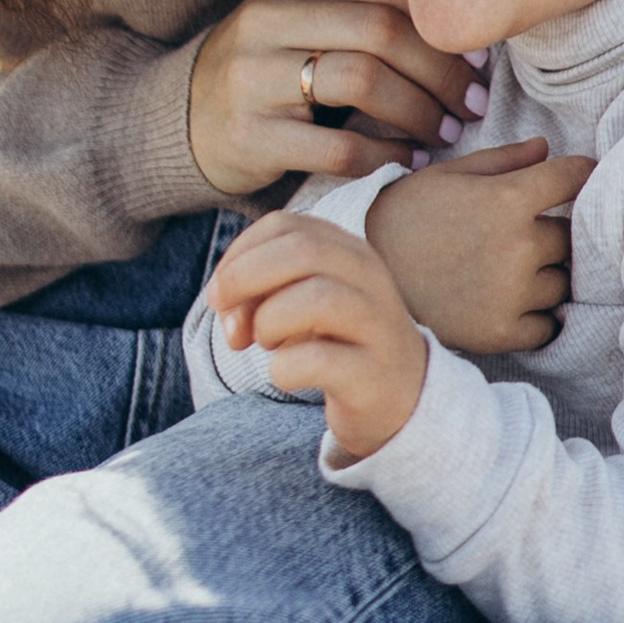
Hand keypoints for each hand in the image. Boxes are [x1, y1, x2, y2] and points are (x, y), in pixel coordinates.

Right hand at [186, 0, 485, 197]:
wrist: (181, 121)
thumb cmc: (268, 71)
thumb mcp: (302, 21)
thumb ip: (364, 12)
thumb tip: (463, 35)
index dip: (440, 24)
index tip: (477, 59)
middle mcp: (267, 19)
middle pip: (381, 32)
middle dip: (441, 72)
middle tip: (473, 105)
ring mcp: (253, 76)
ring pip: (362, 81)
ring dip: (419, 112)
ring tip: (447, 133)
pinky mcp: (249, 135)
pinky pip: (336, 146)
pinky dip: (384, 155)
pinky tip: (407, 161)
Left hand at [209, 211, 427, 461]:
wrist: (401, 397)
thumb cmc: (338, 342)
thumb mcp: (304, 300)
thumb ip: (264, 287)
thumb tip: (226, 302)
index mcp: (349, 249)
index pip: (284, 225)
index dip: (239, 256)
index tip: (222, 296)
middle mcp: (369, 276)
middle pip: (301, 250)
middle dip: (245, 281)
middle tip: (231, 325)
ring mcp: (377, 323)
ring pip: (316, 298)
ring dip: (269, 322)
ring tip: (267, 344)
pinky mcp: (372, 373)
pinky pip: (319, 360)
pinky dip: (284, 368)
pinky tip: (287, 376)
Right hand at [365, 136, 590, 354]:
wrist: (364, 276)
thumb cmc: (407, 215)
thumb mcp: (451, 175)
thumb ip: (505, 161)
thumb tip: (547, 148)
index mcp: (509, 199)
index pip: (575, 177)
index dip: (578, 173)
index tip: (574, 177)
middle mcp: (519, 246)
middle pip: (570, 236)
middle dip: (553, 230)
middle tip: (523, 232)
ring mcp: (513, 293)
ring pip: (563, 282)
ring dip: (547, 274)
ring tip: (510, 268)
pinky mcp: (502, 332)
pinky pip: (548, 324)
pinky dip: (537, 314)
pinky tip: (510, 300)